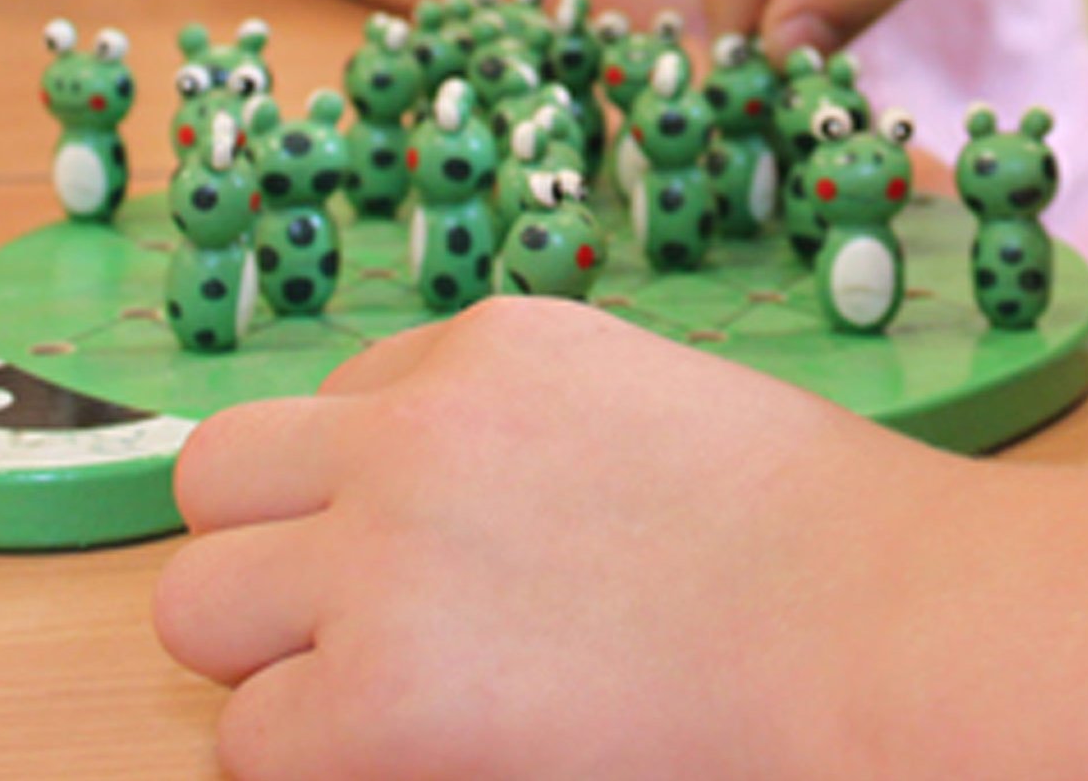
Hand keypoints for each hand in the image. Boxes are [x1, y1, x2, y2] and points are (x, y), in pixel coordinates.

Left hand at [154, 298, 962, 780]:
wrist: (892, 625)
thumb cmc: (828, 536)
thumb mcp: (656, 412)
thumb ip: (529, 438)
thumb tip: (454, 515)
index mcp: (490, 348)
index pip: (338, 405)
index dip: (370, 489)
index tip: (439, 550)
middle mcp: (411, 430)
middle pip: (217, 480)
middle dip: (270, 554)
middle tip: (359, 624)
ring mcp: (384, 553)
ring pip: (195, 605)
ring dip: (268, 658)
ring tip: (378, 702)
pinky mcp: (383, 691)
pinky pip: (251, 740)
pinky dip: (310, 761)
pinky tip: (413, 761)